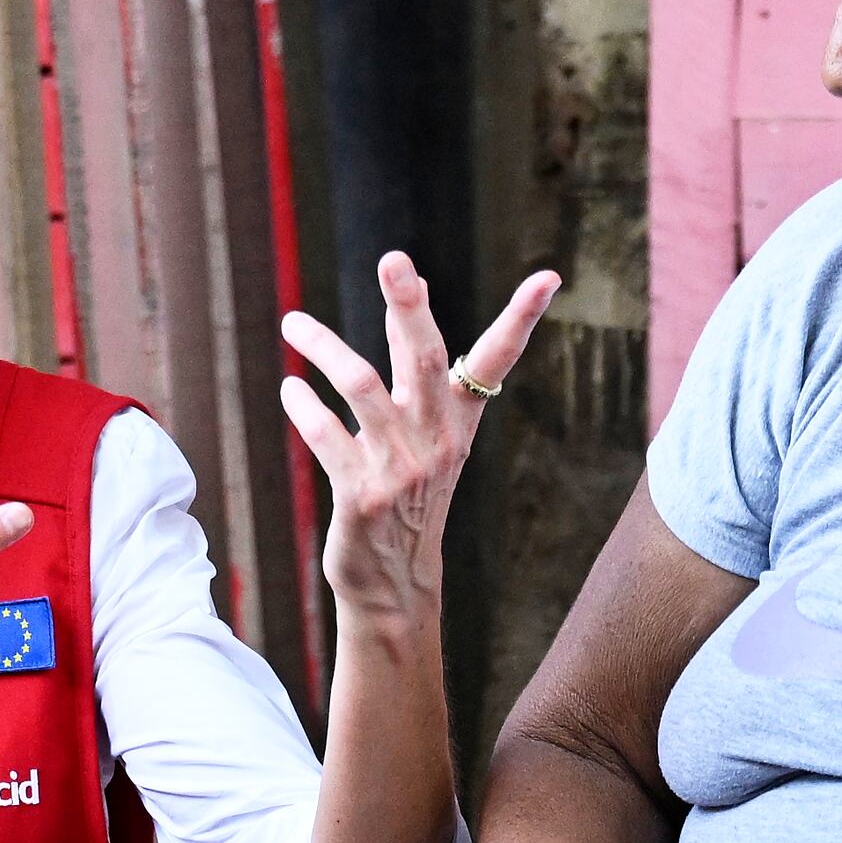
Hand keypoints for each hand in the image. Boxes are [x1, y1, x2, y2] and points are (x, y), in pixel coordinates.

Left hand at [289, 256, 555, 625]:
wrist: (395, 584)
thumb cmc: (407, 496)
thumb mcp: (428, 434)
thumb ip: (419, 366)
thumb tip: (412, 289)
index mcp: (459, 421)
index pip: (497, 360)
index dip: (523, 318)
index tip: (550, 277)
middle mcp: (436, 439)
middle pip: (428, 357)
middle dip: (409, 306)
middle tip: (393, 258)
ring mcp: (400, 468)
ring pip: (363, 386)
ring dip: (323, 348)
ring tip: (293, 322)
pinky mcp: (362, 496)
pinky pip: (328, 437)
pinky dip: (304, 408)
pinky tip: (291, 390)